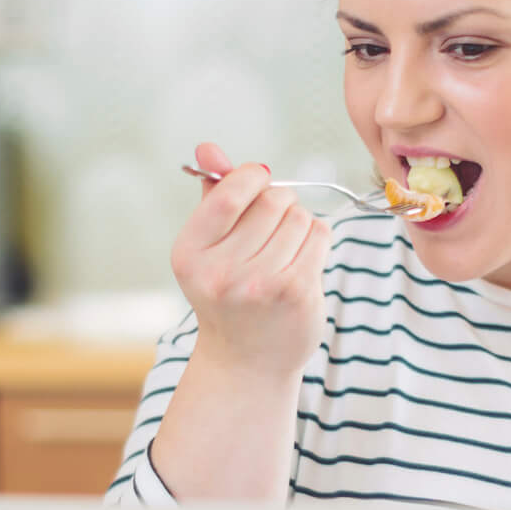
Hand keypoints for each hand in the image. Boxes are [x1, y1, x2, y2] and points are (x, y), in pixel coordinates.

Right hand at [171, 142, 330, 382]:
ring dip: (300, 225)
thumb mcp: (209, 247)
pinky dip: (316, 241)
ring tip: (285, 252)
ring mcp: (260, 285)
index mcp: (190, 253)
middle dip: (281, 203)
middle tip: (273, 228)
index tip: (258, 183)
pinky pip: (320, 236)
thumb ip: (212, 196)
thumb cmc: (229, 294)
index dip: (252, 178)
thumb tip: (207, 148)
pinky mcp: (296, 293)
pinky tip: (302, 263)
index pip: (230, 192)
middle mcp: (220, 271)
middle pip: (272, 201)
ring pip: (300, 217)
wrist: (246, 361)